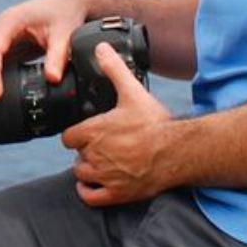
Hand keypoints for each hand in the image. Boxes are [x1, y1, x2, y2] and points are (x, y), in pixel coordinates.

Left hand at [61, 43, 174, 206]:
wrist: (178, 152)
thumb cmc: (155, 123)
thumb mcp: (132, 92)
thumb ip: (114, 69)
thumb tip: (102, 49)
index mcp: (93, 132)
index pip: (69, 137)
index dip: (77, 134)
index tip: (87, 132)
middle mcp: (95, 156)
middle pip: (77, 155)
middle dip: (86, 150)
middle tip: (100, 145)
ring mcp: (105, 177)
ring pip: (82, 174)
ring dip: (87, 169)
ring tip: (100, 162)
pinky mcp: (117, 194)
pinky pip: (90, 197)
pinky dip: (88, 191)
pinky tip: (92, 185)